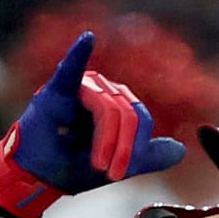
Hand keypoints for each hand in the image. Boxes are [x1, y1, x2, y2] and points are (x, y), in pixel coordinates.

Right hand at [0, 32, 186, 217]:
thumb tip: (181, 150)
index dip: (135, 148)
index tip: (120, 174)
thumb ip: (147, 157)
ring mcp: (82, 88)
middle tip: (111, 173)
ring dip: (106, 140)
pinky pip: (71, 69)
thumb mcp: (116, 165)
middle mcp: (102, 91)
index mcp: (118, 105)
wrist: (37, 178)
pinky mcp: (58, 89)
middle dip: (122, 148)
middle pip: (128, 114)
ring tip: (96, 164)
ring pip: (109, 109)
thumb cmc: (71, 167)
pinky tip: (87, 39)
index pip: (141, 119)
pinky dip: (78, 53)